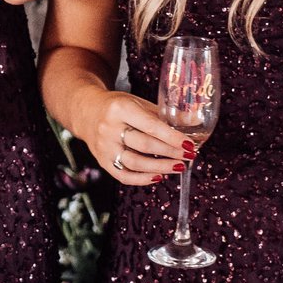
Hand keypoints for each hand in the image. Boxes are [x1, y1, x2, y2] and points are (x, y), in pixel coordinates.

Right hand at [79, 89, 193, 187]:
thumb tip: (195, 125)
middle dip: (170, 152)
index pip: (150, 126)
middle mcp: (109, 128)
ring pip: (135, 163)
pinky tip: (158, 177)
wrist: (87, 112)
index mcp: (120, 109)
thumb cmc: (117, 107)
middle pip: (144, 145)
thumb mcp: (138, 103)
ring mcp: (104, 147)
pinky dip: (142, 179)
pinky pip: (123, 175)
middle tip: (189, 156)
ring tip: (178, 167)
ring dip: (160, 168)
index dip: (172, 138)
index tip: (190, 145)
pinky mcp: (102, 161)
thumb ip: (163, 116)